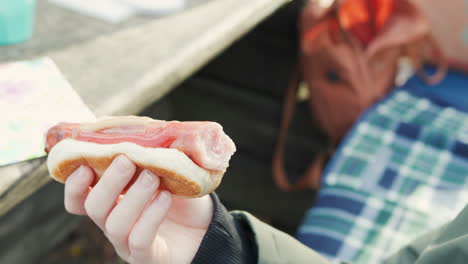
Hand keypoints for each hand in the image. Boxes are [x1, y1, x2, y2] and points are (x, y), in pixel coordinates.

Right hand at [64, 155, 213, 263]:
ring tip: (152, 177)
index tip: (84, 164)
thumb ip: (151, 155)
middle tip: (126, 160)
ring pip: (114, 224)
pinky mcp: (147, 257)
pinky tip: (165, 197)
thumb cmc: (183, 199)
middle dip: (108, 182)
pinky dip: (150, 216)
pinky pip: (140, 239)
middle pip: (94, 208)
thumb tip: (143, 128)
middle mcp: (114, 224)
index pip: (80, 199)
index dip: (75, 185)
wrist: (208, 228)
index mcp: (113, 204)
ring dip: (132, 197)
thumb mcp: (167, 173)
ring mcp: (128, 243)